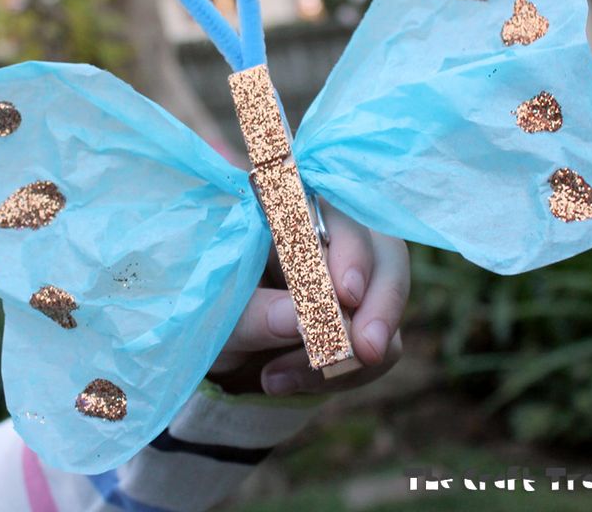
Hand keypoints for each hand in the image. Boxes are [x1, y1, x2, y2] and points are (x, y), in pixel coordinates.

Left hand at [208, 203, 409, 394]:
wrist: (207, 352)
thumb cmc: (203, 313)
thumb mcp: (211, 315)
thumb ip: (252, 314)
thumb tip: (301, 319)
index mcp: (282, 214)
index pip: (332, 210)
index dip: (348, 246)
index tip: (345, 294)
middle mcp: (326, 235)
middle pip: (382, 248)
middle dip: (379, 301)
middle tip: (364, 350)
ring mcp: (350, 276)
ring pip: (388, 299)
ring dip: (350, 351)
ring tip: (275, 378)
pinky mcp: (362, 317)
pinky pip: (385, 343)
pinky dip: (342, 373)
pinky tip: (282, 382)